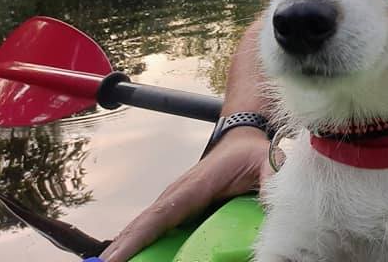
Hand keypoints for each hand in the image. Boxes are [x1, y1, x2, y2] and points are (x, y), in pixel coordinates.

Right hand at [100, 126, 277, 261]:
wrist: (242, 138)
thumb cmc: (252, 153)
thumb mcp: (268, 163)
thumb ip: (272, 181)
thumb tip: (271, 204)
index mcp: (196, 186)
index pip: (161, 215)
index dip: (137, 238)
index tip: (115, 258)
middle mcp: (177, 194)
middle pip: (143, 225)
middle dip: (121, 249)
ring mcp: (173, 202)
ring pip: (143, 228)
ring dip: (125, 248)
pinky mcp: (176, 210)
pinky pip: (153, 229)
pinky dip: (138, 244)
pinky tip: (128, 258)